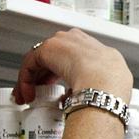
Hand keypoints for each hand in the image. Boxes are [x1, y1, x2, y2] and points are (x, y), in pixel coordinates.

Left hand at [14, 30, 133, 104]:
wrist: (105, 85)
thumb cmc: (112, 90)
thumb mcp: (109, 88)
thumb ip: (93, 88)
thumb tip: (78, 97)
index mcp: (97, 50)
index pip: (75, 57)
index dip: (64, 73)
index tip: (60, 89)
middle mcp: (79, 41)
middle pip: (55, 56)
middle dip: (44, 76)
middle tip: (40, 93)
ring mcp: (63, 42)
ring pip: (41, 60)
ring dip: (32, 80)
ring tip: (29, 97)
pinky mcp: (47, 49)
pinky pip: (31, 64)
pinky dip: (26, 80)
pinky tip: (27, 94)